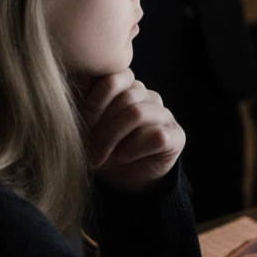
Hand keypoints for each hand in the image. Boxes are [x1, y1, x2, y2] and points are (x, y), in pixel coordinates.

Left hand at [80, 69, 184, 194]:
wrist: (125, 180)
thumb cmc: (105, 149)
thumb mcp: (88, 127)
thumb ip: (85, 101)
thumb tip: (80, 76)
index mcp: (129, 88)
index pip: (116, 77)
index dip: (96, 99)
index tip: (83, 121)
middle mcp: (150, 97)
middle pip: (125, 98)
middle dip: (101, 124)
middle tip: (88, 145)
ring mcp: (165, 116)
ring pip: (138, 114)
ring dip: (114, 137)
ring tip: (101, 155)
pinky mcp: (176, 136)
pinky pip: (156, 135)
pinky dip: (135, 148)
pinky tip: (123, 157)